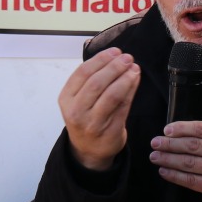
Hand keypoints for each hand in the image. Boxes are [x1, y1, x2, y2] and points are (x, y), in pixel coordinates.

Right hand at [59, 48, 140, 170]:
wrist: (89, 150)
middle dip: (114, 67)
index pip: (82, 73)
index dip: (100, 59)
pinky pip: (123, 106)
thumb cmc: (85, 118)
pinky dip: (131, 90)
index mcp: (66, 99)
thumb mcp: (79, 99)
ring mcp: (93, 123)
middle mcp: (77, 112)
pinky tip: (135, 80)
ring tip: (134, 68)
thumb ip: (92, 79)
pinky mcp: (111, 131)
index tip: (114, 51)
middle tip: (127, 58)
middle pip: (97, 83)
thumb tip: (115, 57)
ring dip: (125, 78)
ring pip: (112, 95)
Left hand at [150, 120, 201, 201]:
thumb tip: (176, 133)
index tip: (166, 130)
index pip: (201, 129)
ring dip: (168, 159)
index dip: (181, 128)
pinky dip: (174, 176)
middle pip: (192, 146)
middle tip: (155, 143)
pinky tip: (164, 171)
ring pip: (189, 163)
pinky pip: (190, 180)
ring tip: (155, 156)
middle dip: (170, 144)